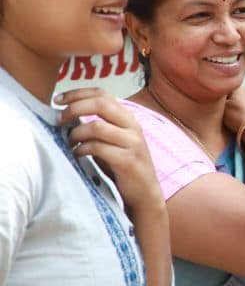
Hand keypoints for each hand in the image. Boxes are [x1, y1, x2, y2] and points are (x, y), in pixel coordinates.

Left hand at [58, 88, 162, 213]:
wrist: (144, 192)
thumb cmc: (123, 165)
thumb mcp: (113, 140)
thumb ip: (98, 125)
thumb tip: (66, 114)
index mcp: (127, 118)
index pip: (102, 94)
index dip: (78, 93)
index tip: (58, 99)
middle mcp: (132, 126)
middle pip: (101, 104)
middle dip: (75, 108)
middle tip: (60, 120)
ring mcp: (132, 143)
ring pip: (96, 126)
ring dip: (76, 133)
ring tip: (70, 142)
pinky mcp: (127, 160)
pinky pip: (98, 148)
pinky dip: (82, 150)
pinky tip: (78, 155)